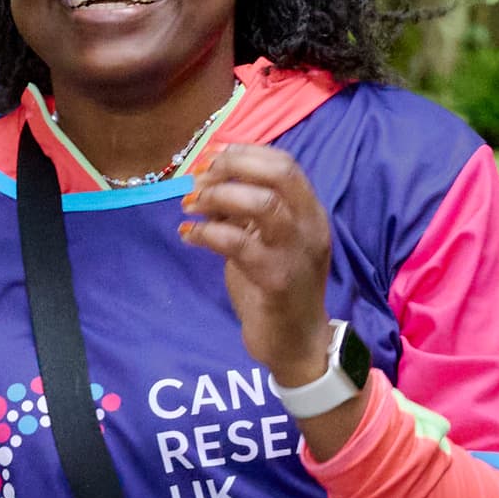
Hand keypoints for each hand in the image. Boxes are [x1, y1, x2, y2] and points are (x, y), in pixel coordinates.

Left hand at [178, 143, 336, 384]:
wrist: (296, 345)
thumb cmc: (277, 289)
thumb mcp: (267, 241)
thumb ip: (247, 212)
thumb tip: (207, 181)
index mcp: (310, 213)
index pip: (285, 163)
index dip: (244, 153)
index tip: (210, 156)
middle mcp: (309, 227)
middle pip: (279, 174)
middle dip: (232, 167)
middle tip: (198, 179)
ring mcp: (296, 252)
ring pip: (263, 204)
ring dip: (218, 197)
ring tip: (190, 205)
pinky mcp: (277, 280)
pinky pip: (239, 244)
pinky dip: (206, 233)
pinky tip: (188, 235)